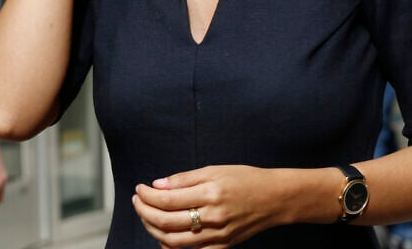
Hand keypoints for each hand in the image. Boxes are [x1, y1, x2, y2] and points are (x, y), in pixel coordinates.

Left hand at [133, 165, 280, 247]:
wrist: (274, 198)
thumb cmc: (245, 179)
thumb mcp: (215, 170)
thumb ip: (185, 179)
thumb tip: (157, 185)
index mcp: (209, 193)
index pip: (167, 199)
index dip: (147, 195)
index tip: (139, 189)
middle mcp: (212, 217)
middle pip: (165, 221)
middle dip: (144, 212)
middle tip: (137, 201)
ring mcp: (217, 235)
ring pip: (173, 241)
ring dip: (153, 230)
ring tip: (146, 217)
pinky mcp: (222, 246)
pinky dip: (172, 248)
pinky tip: (164, 237)